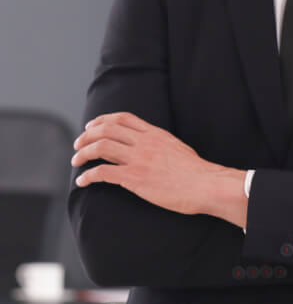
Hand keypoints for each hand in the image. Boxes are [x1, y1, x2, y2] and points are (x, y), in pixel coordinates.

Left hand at [72, 112, 246, 225]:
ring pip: (100, 147)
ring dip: (83, 154)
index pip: (123, 118)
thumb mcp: (177, 147)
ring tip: (76, 161)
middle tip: (78, 145)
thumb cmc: (196, 172)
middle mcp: (144, 142)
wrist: (205, 185)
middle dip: (86, 136)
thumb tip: (151, 146)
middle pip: (106, 129)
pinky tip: (83, 182)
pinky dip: (87, 176)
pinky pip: (102, 173)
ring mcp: (138, 159)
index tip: (91, 126)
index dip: (102, 120)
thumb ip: (160, 143)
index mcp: (155, 134)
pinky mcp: (134, 178)